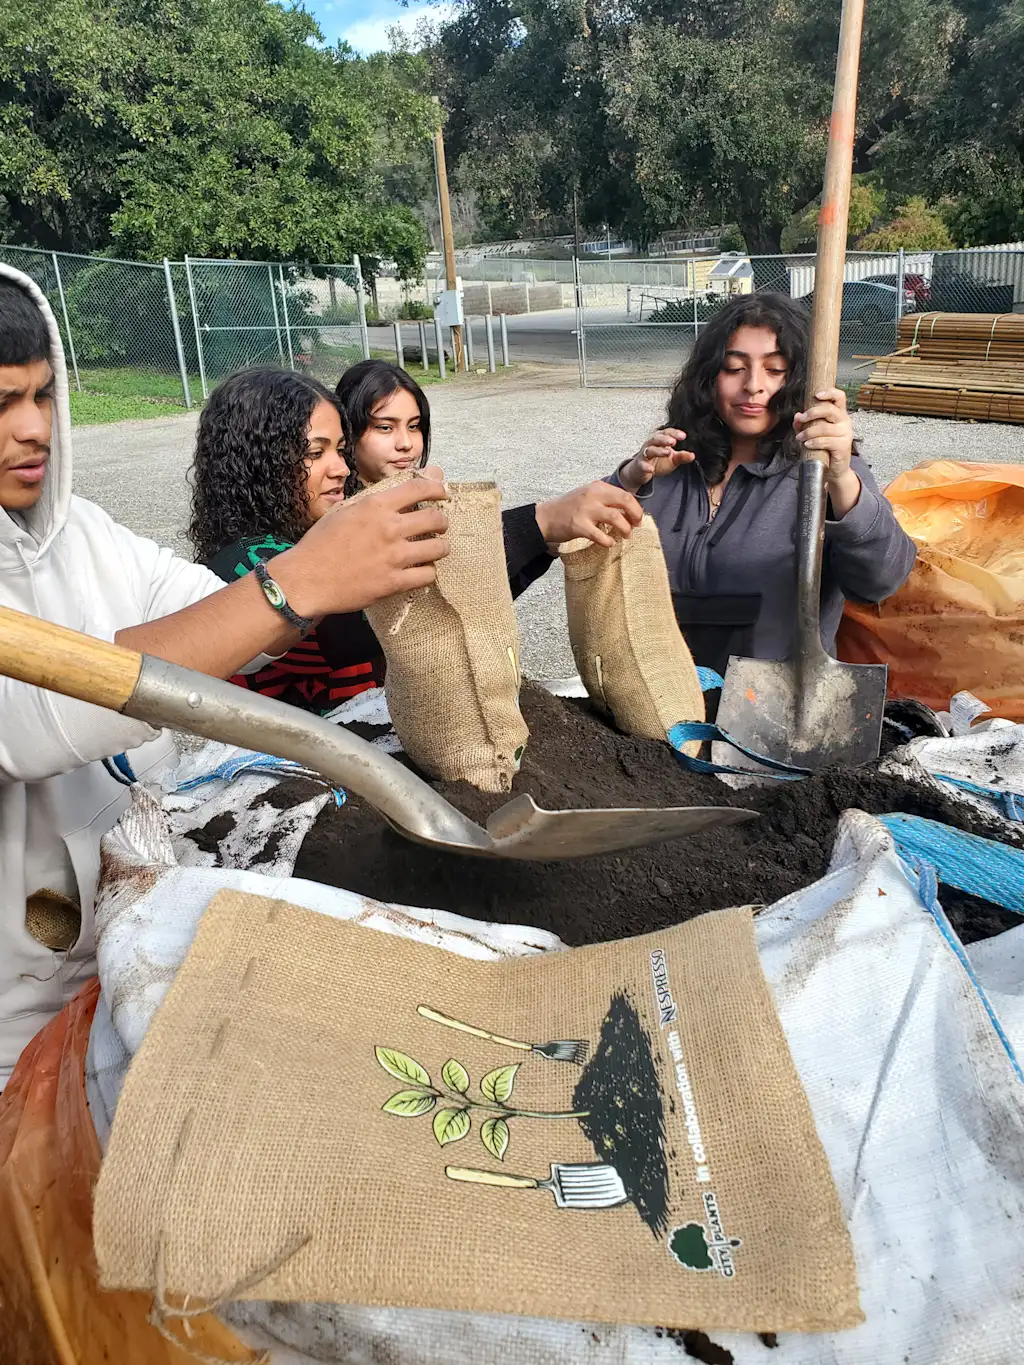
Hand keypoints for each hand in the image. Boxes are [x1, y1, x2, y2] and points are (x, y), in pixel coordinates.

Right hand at [273, 478, 448, 615]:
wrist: (307, 579)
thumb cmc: (320, 543)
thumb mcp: (345, 510)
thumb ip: (374, 500)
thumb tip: (398, 489)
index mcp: (375, 506)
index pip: (419, 488)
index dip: (437, 488)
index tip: (443, 492)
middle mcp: (389, 528)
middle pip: (435, 518)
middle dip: (442, 521)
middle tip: (439, 525)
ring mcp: (394, 557)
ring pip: (438, 548)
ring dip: (440, 547)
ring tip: (435, 549)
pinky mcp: (394, 582)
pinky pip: (428, 575)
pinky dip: (428, 572)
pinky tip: (421, 570)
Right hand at [534, 481, 643, 548]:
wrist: (545, 517)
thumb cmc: (569, 508)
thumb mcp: (588, 496)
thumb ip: (606, 500)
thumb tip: (629, 512)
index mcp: (597, 487)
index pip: (625, 494)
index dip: (636, 507)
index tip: (637, 518)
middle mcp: (593, 496)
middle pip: (625, 501)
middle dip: (635, 515)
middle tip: (636, 526)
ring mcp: (586, 510)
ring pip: (616, 518)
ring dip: (625, 529)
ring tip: (626, 536)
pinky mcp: (579, 526)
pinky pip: (601, 536)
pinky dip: (609, 541)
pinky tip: (609, 543)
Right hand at [618, 427, 694, 492]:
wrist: (640, 472)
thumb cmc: (656, 462)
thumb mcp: (672, 459)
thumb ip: (682, 457)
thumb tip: (692, 455)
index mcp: (659, 441)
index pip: (666, 433)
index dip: (674, 433)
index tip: (683, 436)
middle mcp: (651, 445)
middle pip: (656, 438)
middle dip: (665, 439)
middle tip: (673, 441)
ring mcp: (644, 455)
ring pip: (649, 450)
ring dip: (658, 450)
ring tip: (667, 453)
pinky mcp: (639, 465)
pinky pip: (642, 464)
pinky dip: (646, 466)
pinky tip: (651, 469)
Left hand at [794, 388, 860, 517]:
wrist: (834, 470)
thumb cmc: (824, 448)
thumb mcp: (812, 434)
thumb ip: (804, 424)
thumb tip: (796, 416)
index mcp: (839, 415)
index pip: (839, 397)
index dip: (829, 393)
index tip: (816, 395)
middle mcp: (845, 421)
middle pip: (830, 410)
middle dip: (812, 413)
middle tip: (801, 419)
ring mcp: (845, 433)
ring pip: (825, 427)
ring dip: (808, 432)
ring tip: (799, 438)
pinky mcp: (843, 446)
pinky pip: (827, 441)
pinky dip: (814, 442)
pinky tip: (807, 444)